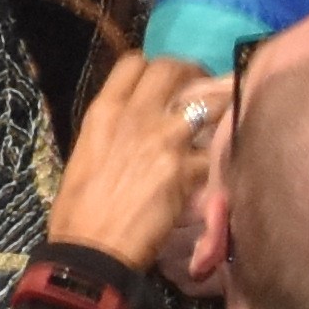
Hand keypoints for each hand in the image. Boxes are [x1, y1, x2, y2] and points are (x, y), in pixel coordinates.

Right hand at [46, 51, 221, 273]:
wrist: (92, 245)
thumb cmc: (79, 205)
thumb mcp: (88, 153)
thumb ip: (117, 130)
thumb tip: (142, 123)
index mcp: (104, 110)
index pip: (134, 63)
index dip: (155, 67)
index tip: (166, 82)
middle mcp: (135, 115)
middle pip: (173, 69)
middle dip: (194, 74)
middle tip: (204, 90)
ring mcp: (164, 139)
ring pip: (210, 101)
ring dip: (223, 105)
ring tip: (229, 114)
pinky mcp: (188, 169)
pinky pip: (217, 152)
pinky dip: (224, 157)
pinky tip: (227, 164)